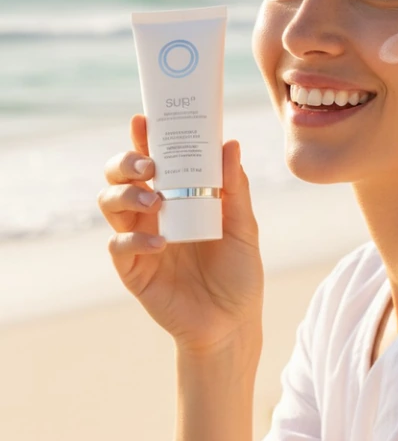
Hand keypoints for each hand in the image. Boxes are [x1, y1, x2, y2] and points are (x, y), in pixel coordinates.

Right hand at [98, 114, 263, 360]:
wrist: (233, 321)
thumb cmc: (238, 271)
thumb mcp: (244, 226)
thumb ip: (235, 188)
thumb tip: (230, 144)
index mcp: (179, 196)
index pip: (155, 159)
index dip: (144, 138)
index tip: (144, 119)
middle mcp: (153, 212)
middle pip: (120, 175)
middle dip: (126, 161)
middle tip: (148, 162)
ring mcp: (139, 238)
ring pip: (110, 202)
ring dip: (126, 193)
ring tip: (154, 198)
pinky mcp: (133, 269)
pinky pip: (118, 245)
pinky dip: (134, 238)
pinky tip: (161, 242)